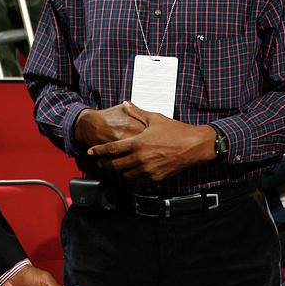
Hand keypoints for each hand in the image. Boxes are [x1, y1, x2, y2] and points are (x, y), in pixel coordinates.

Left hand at [86, 102, 215, 181]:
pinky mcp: (156, 178)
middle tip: (99, 163)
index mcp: (138, 143)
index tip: (90, 152)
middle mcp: (140, 158)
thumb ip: (137, 112)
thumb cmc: (175, 131)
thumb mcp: (154, 118)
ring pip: (125, 175)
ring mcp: (148, 170)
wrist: (194, 146)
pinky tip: (131, 173)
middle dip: (104, 164)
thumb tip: (126, 103)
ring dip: (118, 172)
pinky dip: (132, 178)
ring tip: (115, 168)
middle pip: (115, 165)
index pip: (111, 149)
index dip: (98, 151)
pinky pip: (138, 181)